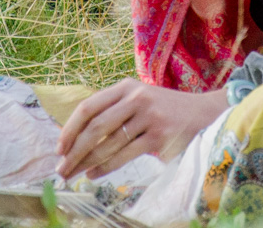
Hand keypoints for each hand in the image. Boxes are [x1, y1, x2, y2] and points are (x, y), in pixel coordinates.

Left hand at [56, 80, 228, 178]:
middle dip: (74, 151)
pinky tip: (95, 173)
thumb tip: (75, 138)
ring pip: (108, 144)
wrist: (203, 113)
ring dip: (87, 163)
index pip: (88, 106)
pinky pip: (124, 155)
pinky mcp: (158, 136)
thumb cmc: (162, 110)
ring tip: (76, 174)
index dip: (70, 128)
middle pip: (95, 127)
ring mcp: (148, 116)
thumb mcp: (137, 99)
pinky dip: (105, 167)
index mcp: (125, 86)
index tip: (59, 148)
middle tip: (62, 169)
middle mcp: (136, 98)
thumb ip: (111, 111)